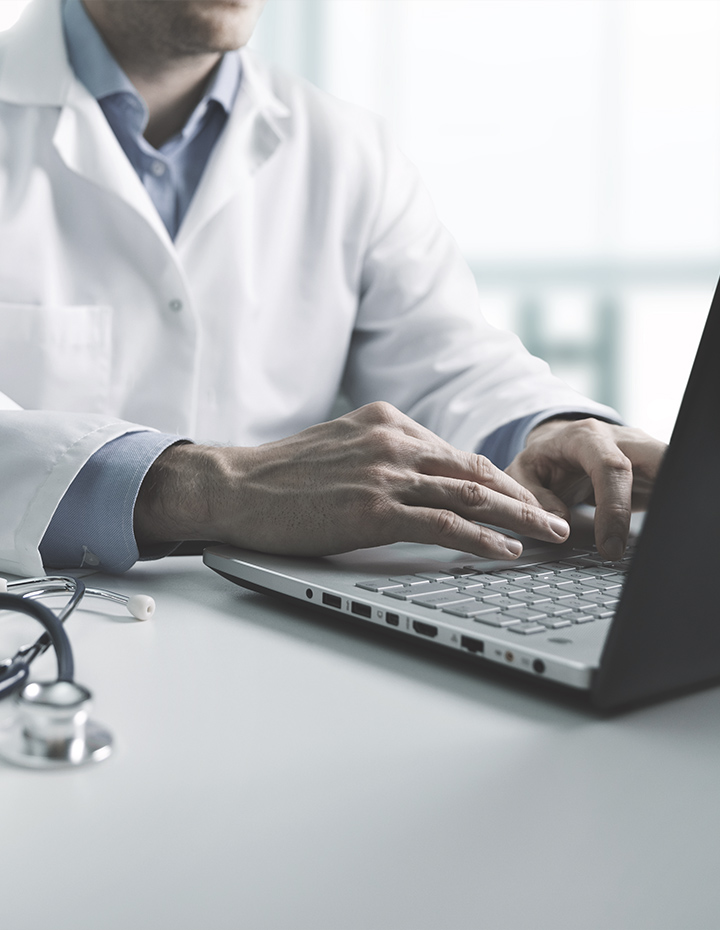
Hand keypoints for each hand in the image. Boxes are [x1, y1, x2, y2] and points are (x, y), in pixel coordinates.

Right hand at [135, 402, 571, 559]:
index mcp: (388, 422)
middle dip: (524, 499)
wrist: (234, 486)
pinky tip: (506, 551)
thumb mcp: (342, 448)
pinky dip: (480, 539)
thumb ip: (385, 455)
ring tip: (550, 537)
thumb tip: (425, 479)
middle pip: (475, 472)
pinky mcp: (372, 509)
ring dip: (518, 519)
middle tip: (557, 520)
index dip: (499, 481)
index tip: (524, 500)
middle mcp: (393, 441)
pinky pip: (442, 525)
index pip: (459, 454)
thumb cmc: (283, 476)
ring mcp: (384, 474)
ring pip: (469, 496)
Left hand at [505, 418, 666, 560]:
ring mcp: (644, 451)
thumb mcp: (523, 472)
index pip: (611, 468)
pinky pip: (673, 485)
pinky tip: (662, 535)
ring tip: (661, 542)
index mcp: (586, 437)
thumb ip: (533, 496)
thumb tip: (559, 523)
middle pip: (660, 459)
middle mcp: (622, 439)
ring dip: (673, 505)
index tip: (610, 546)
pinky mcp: (656, 468)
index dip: (615, 509)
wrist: (560, 442)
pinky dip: (671, 509)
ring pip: (674, 470)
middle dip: (665, 497)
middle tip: (654, 544)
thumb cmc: (543, 459)